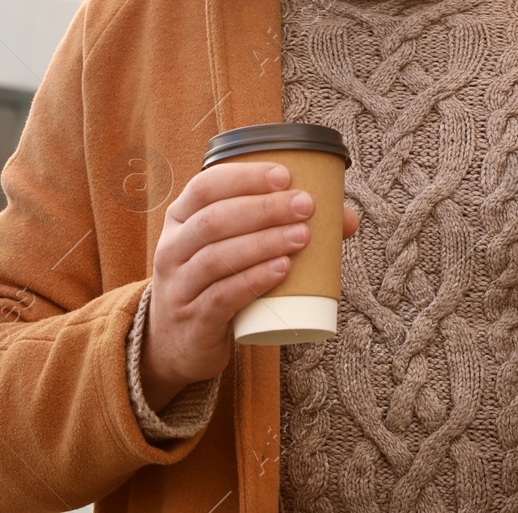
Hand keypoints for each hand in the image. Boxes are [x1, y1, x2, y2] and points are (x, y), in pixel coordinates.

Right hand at [139, 161, 359, 411]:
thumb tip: (344, 218)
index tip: (286, 175)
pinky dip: (253, 280)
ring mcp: (179, 285)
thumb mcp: (231, 248)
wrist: (180, 342)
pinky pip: (221, 296)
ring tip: (302, 237)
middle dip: (264, 209)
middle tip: (306, 206)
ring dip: (263, 243)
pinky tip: (281, 270)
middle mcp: (173, 247)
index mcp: (181, 217)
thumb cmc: (215, 281)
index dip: (245, 177)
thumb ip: (279, 226)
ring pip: (217, 258)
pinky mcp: (193, 319)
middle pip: (214, 220)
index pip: (206, 186)